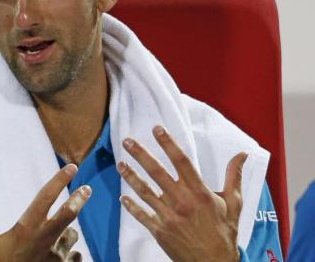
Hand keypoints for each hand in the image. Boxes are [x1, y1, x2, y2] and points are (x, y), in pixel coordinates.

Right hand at [0, 164, 90, 261]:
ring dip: (66, 235)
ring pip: (72, 236)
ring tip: (51, 242)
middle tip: (86, 189)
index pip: (45, 198)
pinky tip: (56, 259)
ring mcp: (57, 257)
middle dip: (80, 198)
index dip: (59, 180)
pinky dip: (69, 255)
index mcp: (26, 230)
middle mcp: (45, 241)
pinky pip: (75, 256)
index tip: (71, 168)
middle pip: (70, 213)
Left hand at [117, 126, 246, 261]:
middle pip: (157, 173)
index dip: (169, 144)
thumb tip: (242, 154)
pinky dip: (131, 206)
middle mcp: (182, 202)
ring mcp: (169, 217)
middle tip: (127, 141)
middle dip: (141, 155)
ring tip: (120, 164)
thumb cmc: (225, 233)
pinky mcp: (160, 231)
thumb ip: (234, 177)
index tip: (157, 129)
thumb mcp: (234, 204)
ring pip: (145, 192)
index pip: (182, 162)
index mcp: (200, 193)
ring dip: (131, 176)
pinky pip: (142, 215)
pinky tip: (122, 196)